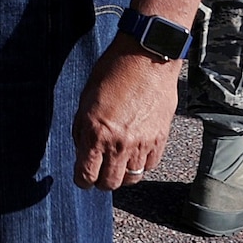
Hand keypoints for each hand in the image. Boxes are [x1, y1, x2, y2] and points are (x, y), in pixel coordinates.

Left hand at [72, 39, 179, 190]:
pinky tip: (135, 154)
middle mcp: (119, 143)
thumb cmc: (112, 71)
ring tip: (116, 164)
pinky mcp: (161, 139)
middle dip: (101, 182)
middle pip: (110, 183)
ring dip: (122, 174)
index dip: (82, 181)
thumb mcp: (85, 98)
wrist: (146, 58)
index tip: (81, 179)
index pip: (86, 173)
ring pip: (132, 178)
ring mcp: (142, 143)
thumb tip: (82, 148)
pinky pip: (150, 165)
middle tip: (98, 174)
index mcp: (95, 132)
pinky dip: (142, 164)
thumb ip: (82, 128)